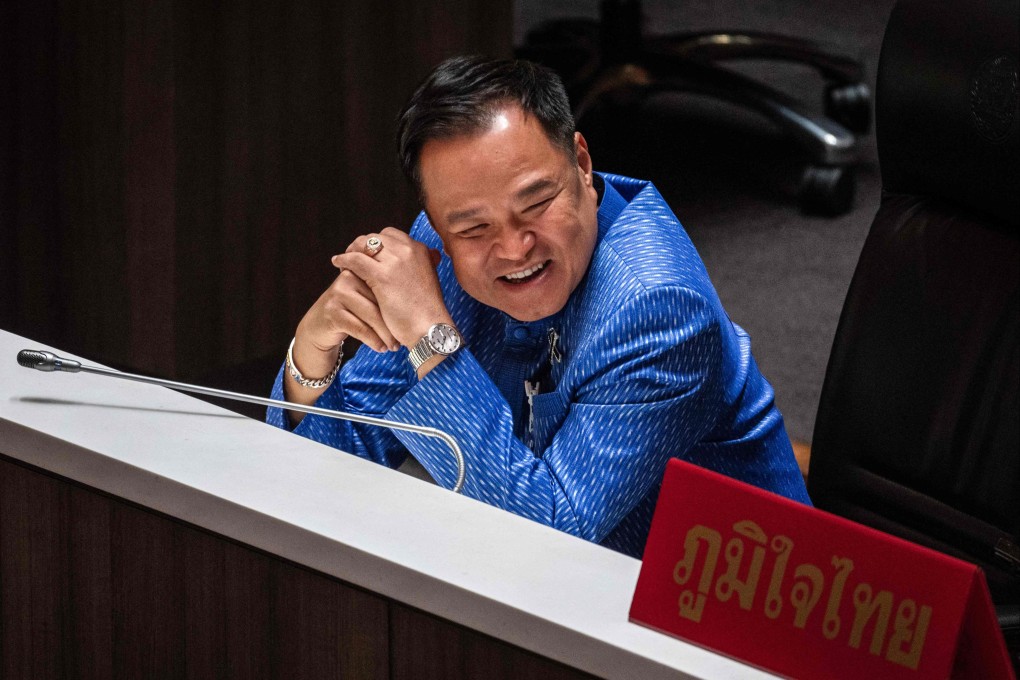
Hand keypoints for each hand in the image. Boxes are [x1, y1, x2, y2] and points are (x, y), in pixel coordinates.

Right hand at [284, 261, 401, 410]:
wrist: (321, 326)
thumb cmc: (353, 311)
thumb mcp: (370, 297)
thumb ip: (387, 288)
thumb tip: (420, 286)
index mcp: (362, 269)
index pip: (387, 283)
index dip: (400, 302)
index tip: (414, 318)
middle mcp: (348, 277)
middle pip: (381, 300)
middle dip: (395, 321)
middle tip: (406, 337)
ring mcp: (338, 293)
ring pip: (372, 315)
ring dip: (386, 334)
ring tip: (395, 346)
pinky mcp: (332, 312)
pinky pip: (359, 328)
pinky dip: (373, 340)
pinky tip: (382, 348)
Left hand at [332, 227, 450, 348]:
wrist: (430, 328)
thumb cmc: (426, 311)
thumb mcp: (425, 280)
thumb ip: (414, 267)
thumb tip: (401, 264)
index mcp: (420, 250)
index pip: (391, 235)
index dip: (377, 243)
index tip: (369, 254)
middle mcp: (409, 250)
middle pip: (376, 237)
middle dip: (362, 246)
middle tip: (352, 256)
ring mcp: (396, 261)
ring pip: (364, 245)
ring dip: (351, 251)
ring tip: (343, 261)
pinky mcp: (382, 275)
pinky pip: (355, 259)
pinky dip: (344, 259)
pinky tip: (337, 263)